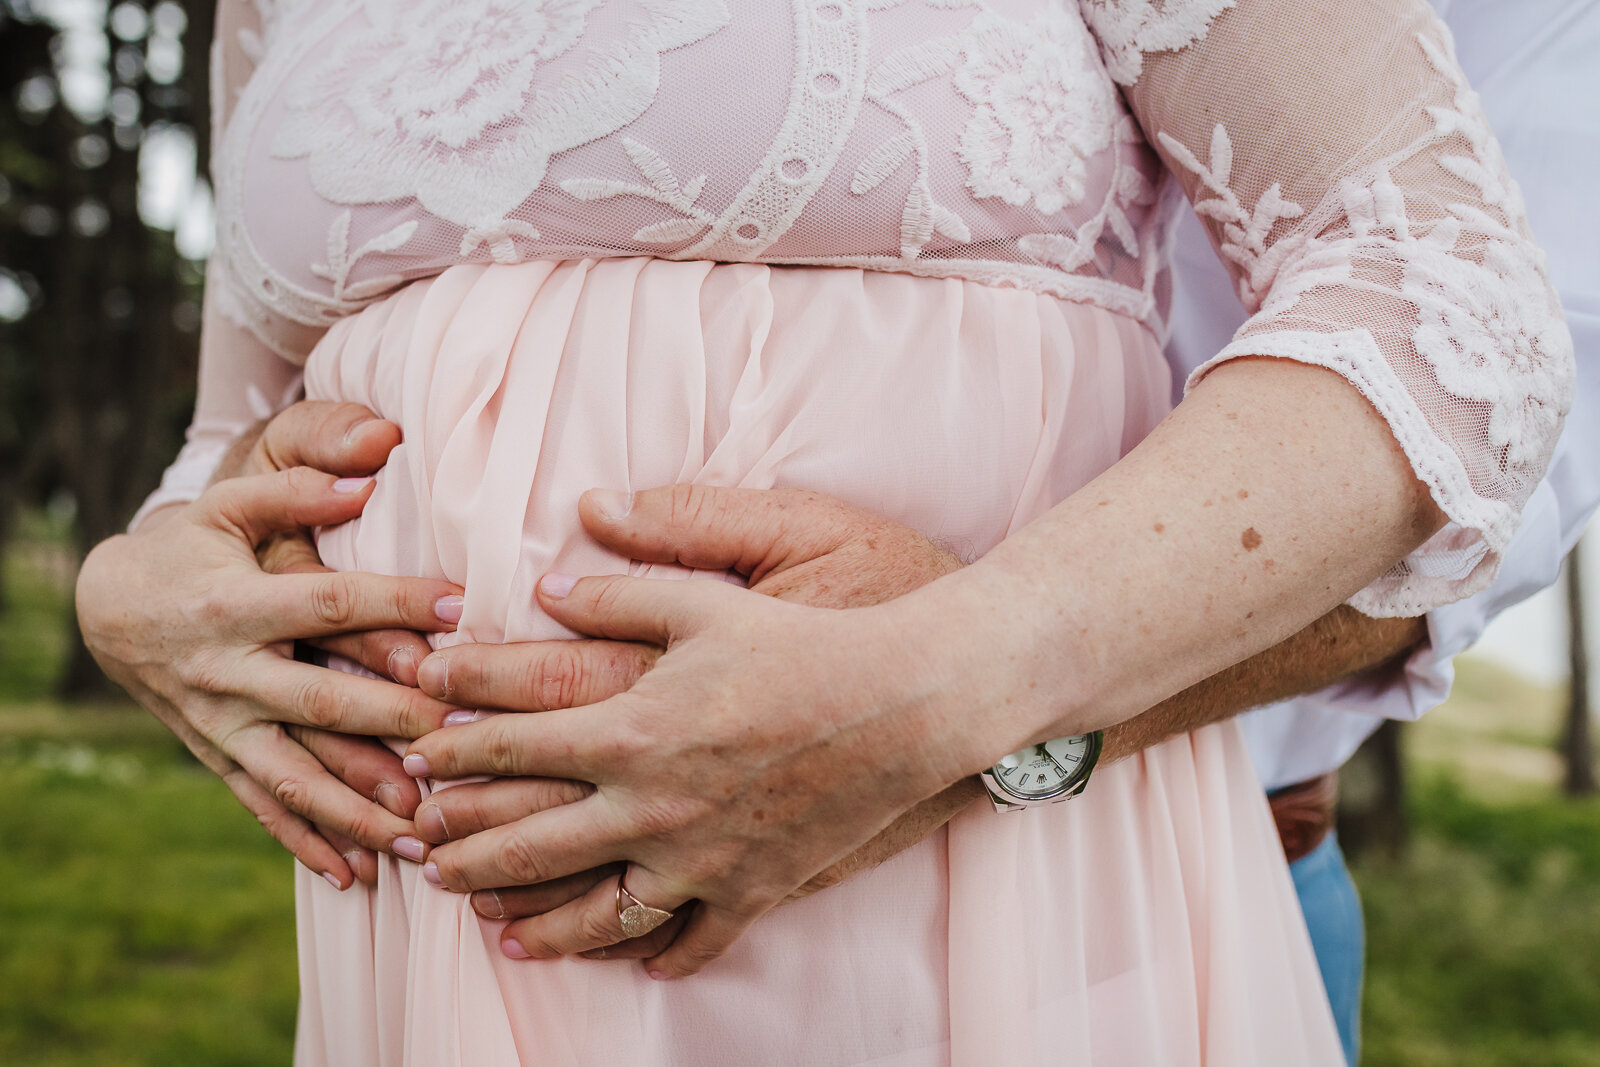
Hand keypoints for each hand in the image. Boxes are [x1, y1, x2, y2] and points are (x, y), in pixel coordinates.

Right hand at [222, 401, 456, 881]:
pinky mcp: (217, 758)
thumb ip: (294, 488)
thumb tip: (368, 475)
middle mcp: (229, 673)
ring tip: (421, 834)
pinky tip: (356, 875)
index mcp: (237, 605)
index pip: (328, 604)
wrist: (110, 608)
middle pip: (322, 702)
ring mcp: (221, 725)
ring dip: (358, 808)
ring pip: (295, 775)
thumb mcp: (228, 505)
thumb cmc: (192, 548)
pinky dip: (307, 842)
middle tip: (460, 740)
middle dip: (393, 725)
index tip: (458, 607)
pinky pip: (264, 808)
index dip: (393, 604)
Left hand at [406, 485, 979, 956]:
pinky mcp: (753, 888)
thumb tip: (546, 586)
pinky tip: (627, 964)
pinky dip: (655, 956)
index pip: (514, 744)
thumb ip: (620, 591)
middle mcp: (652, 806)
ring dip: (532, 921)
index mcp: (632, 728)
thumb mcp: (709, 600)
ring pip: (595, 913)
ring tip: (490, 925)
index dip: (452, 745)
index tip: (415, 750)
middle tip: (416, 850)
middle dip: (461, 847)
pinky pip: (693, 939)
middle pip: (529, 841)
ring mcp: (702, 858)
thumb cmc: (805, 644)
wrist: (904, 705)